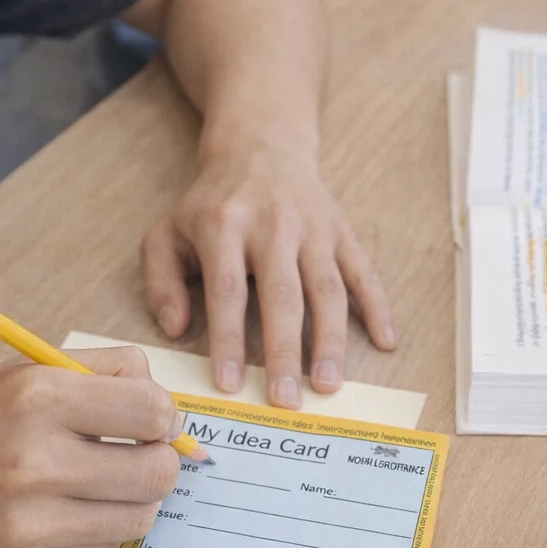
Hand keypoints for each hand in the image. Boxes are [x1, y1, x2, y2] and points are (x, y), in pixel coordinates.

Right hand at [0, 346, 179, 547]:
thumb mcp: (22, 373)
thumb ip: (101, 373)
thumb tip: (170, 408)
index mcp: (37, 396)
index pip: (153, 410)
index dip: (164, 416)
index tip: (150, 421)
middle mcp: (35, 460)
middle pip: (159, 472)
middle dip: (159, 462)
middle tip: (135, 456)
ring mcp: (31, 522)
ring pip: (140, 517)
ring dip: (131, 500)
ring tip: (99, 485)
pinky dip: (98, 531)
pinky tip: (65, 513)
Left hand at [141, 144, 395, 408]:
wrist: (260, 147)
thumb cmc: (209, 205)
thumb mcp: (166, 233)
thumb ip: (161, 283)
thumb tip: (175, 330)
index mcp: (224, 225)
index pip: (227, 290)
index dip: (228, 339)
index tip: (230, 384)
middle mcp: (273, 225)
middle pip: (282, 295)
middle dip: (285, 351)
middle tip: (286, 400)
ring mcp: (313, 228)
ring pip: (326, 289)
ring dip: (330, 340)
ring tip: (328, 385)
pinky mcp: (341, 231)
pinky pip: (363, 272)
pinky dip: (377, 307)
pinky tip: (386, 342)